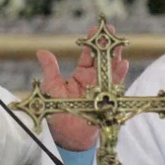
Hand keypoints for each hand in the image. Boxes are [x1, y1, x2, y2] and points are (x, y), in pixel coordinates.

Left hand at [36, 26, 129, 150]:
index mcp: (80, 75)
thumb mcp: (51, 88)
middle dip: (107, 44)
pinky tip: (123, 64)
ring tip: (119, 44)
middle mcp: (93, 80)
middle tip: (111, 30)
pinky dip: (119, 75)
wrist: (67, 135)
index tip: (95, 29)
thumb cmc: (57, 112)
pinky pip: (115, 86)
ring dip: (115, 57)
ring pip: (111, 69)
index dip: (92, 42)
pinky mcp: (106, 99)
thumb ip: (50, 69)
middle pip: (102, 59)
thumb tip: (41, 52)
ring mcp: (101, 89)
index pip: (88, 54)